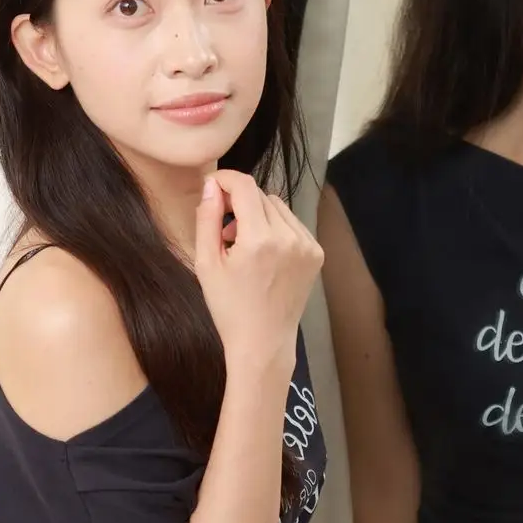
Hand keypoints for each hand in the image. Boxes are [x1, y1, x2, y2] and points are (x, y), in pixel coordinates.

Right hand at [194, 171, 323, 370]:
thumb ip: (206, 220)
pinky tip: (264, 254)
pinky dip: (276, 229)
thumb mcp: (207, 264)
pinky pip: (292, 224)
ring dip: (258, 215)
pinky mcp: (316, 254)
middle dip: (239, 203)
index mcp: (259, 239)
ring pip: (278, 207)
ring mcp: (307, 245)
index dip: (225, 179)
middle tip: (224, 230)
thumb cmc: (229, 308)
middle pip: (260, 195)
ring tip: (244, 244)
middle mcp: (289, 237)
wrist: (263, 342)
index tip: (212, 187)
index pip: (244, 186)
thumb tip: (210, 186)